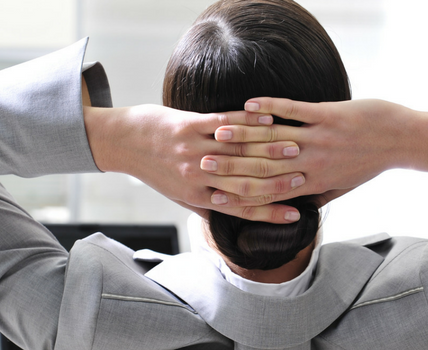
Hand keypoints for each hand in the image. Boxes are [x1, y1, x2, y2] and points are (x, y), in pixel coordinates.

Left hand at [83, 104, 306, 222]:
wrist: (121, 142)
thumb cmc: (154, 170)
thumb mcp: (180, 195)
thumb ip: (208, 203)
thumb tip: (239, 214)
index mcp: (197, 197)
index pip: (241, 209)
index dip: (270, 213)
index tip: (296, 215)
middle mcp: (196, 176)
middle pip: (245, 181)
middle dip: (278, 180)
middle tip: (305, 177)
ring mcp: (192, 149)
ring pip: (240, 152)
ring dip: (270, 149)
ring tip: (296, 148)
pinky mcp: (188, 124)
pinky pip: (224, 123)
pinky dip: (249, 122)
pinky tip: (270, 120)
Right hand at [202, 98, 427, 206]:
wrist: (403, 139)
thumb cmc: (370, 163)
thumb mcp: (343, 186)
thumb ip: (317, 196)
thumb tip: (294, 208)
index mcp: (314, 183)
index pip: (270, 191)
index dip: (241, 191)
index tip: (216, 190)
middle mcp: (314, 163)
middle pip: (264, 166)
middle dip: (232, 164)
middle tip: (203, 160)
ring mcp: (321, 138)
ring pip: (274, 138)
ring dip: (244, 134)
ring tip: (218, 131)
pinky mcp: (329, 115)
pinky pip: (294, 110)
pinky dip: (270, 107)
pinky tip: (250, 104)